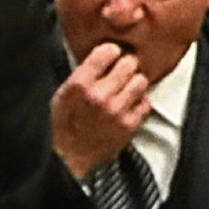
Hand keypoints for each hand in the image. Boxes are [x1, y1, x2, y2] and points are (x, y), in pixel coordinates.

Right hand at [53, 43, 151, 179]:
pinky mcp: (129, 124)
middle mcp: (98, 96)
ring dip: (134, 83)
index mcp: (78, 85)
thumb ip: (82, 74)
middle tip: (120, 73)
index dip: (110, 52)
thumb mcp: (62, 94)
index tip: (110, 56)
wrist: (72, 158)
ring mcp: (116, 111)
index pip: (107, 51)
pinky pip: (146, 102)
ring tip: (124, 90)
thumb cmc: (65, 125)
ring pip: (141, 80)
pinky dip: (140, 102)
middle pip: (129, 63)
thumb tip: (103, 54)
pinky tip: (128, 106)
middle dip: (126, 66)